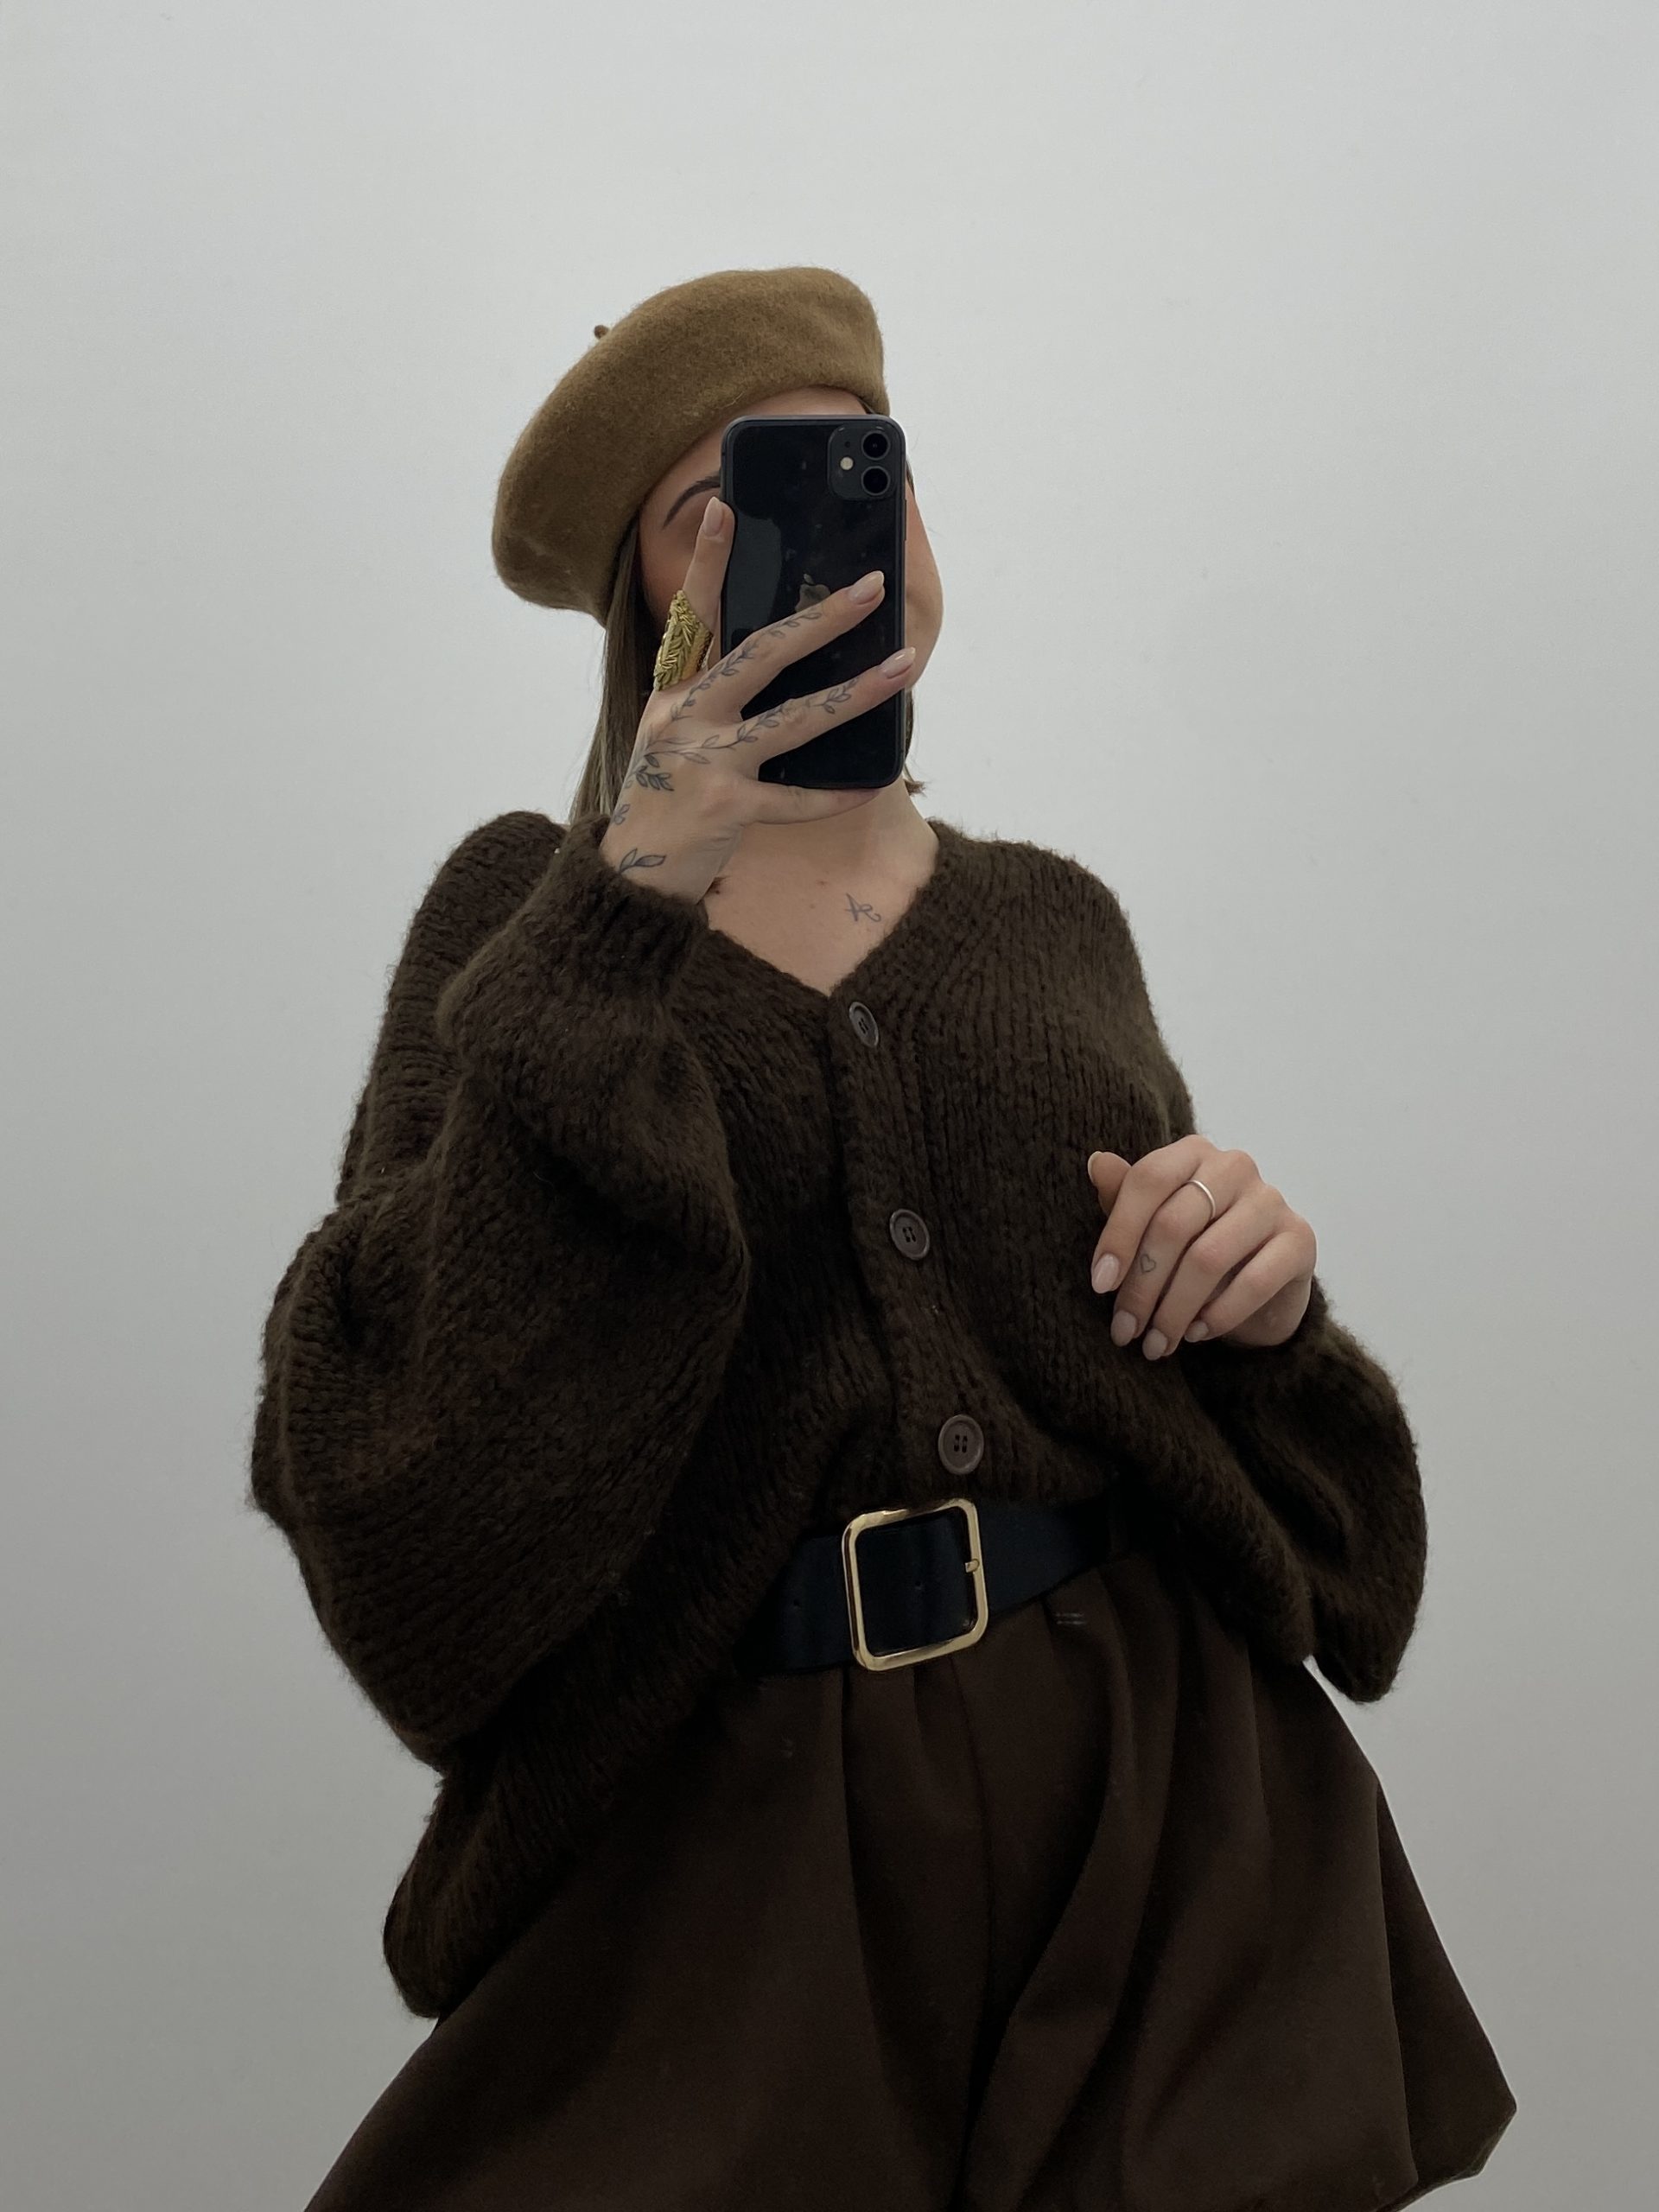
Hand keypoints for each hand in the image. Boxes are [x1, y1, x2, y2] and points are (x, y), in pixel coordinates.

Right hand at [599, 494, 913, 905]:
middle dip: (822, 618)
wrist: (630, 876)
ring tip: (904, 666)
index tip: (727, 506)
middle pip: (761, 653)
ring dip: (855, 692)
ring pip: (794, 719)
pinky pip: (796, 799)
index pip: (693, 613)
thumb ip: (717, 700)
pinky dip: (837, 793)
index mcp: (673, 692)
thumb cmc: (666, 802)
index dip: (709, 560)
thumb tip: (791, 659)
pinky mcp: (725, 809)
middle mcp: (685, 717)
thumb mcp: (676, 739)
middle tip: (872, 587)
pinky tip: (876, 780)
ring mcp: (705, 762)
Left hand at [1085, 1137, 1316, 1358]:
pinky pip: (1254, 1281)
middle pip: (1174, 1224)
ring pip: (1208, 1258)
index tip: (1100, 1284)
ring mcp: (1271, 1201)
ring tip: (1156, 1343)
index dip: (1119, 1234)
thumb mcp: (1152, 1224)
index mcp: (1193, 1153)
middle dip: (1142, 1286)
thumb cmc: (1193, 1246)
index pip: (1148, 1181)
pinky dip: (1219, 1314)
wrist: (1261, 1286)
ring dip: (1175, 1310)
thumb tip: (1097, 1163)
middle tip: (1125, 1330)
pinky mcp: (1300, 1240)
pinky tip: (1197, 1335)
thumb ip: (1125, 1196)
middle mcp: (1234, 1167)